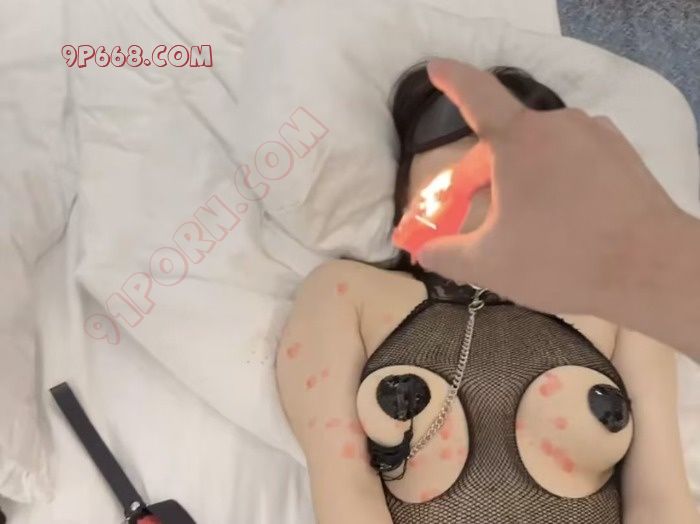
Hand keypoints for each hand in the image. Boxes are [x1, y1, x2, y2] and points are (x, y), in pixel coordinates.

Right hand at [416, 58, 686, 315]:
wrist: (651, 270)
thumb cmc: (560, 259)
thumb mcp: (489, 265)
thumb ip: (446, 255)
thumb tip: (424, 252)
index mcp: (519, 139)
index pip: (475, 93)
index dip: (451, 79)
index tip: (435, 68)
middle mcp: (558, 124)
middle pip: (508, 134)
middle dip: (485, 166)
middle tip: (478, 204)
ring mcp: (596, 135)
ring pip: (543, 146)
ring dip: (524, 171)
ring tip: (526, 217)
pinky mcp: (622, 153)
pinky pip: (575, 154)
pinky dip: (558, 175)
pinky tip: (565, 214)